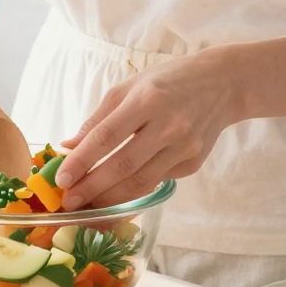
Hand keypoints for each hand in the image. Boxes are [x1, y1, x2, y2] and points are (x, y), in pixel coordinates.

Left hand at [58, 52, 236, 208]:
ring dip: (110, 198)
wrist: (223, 85)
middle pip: (123, 166)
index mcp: (147, 99)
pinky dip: (134, 190)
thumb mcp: (129, 88)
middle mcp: (168, 125)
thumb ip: (98, 119)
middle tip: (69, 201)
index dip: (82, 161)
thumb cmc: (168, 81)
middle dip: (92, 188)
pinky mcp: (193, 163)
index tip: (62, 179)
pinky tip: (116, 193)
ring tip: (88, 204)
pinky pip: (157, 181)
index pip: (107, 136)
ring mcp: (184, 147)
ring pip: (141, 183)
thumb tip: (69, 147)